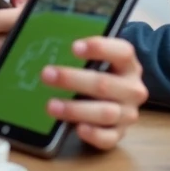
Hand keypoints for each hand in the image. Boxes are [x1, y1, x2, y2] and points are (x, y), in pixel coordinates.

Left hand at [42, 36, 146, 150]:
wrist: (117, 99)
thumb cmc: (97, 72)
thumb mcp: (93, 58)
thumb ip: (77, 49)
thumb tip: (37, 32)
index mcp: (127, 63)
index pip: (121, 51)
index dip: (99, 47)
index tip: (73, 46)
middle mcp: (132, 88)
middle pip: (104, 83)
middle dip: (72, 79)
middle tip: (46, 74)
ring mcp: (127, 113)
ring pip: (105, 112)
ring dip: (75, 108)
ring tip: (50, 105)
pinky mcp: (120, 134)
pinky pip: (109, 139)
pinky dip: (93, 135)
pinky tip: (77, 129)